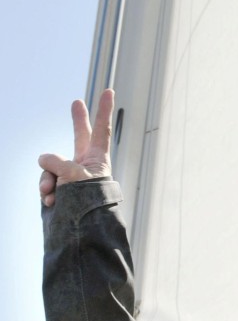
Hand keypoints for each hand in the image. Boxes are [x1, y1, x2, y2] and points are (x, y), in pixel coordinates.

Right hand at [38, 88, 114, 206]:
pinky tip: (51, 201)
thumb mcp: (73, 176)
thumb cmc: (85, 202)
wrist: (81, 229)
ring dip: (48, 180)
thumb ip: (57, 161)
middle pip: (80, 137)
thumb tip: (45, 160)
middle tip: (77, 103)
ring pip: (50, 166)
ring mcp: (72, 175)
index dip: (103, 110)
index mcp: (98, 160)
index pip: (101, 129)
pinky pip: (46, 181)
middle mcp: (85, 165)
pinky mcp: (60, 187)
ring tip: (54, 194)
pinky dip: (46, 191)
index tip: (110, 91)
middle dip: (77, 121)